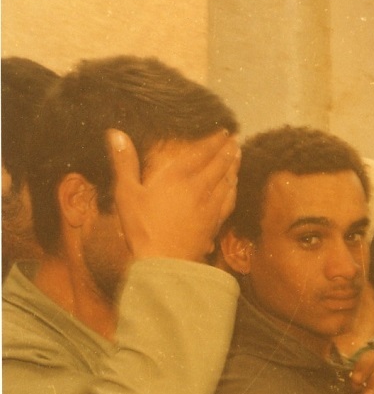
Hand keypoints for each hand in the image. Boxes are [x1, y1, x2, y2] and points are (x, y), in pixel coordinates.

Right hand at [106, 128, 240, 261]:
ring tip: (238, 155)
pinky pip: (230, 198)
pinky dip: (234, 187)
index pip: (202, 153)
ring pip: (228, 180)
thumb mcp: (126, 193)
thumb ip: (124, 162)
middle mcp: (200, 187)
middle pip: (219, 164)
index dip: (214, 141)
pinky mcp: (216, 221)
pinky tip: (234, 185)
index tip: (224, 132)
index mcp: (178, 177)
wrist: (166, 261)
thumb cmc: (142, 227)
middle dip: (228, 150)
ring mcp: (211, 205)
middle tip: (234, 139)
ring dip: (234, 165)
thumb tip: (116, 133)